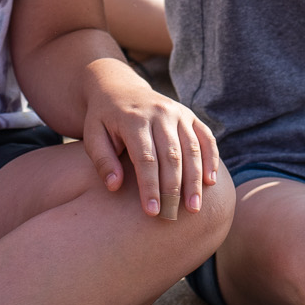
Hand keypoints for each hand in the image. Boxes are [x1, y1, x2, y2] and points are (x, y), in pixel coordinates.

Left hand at [80, 62, 219, 219]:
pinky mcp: (189, 115)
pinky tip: (211, 182)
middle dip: (174, 188)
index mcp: (134, 119)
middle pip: (172, 155)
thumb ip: (102, 160)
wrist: (119, 89)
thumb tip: (114, 186)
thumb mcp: (92, 135)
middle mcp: (159, 113)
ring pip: (192, 148)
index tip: (152, 212)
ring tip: (194, 208)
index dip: (150, 186)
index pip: (145, 158)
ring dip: (195, 179)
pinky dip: (211, 159)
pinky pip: (206, 137)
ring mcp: (178, 112)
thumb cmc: (103, 120)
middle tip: (174, 216)